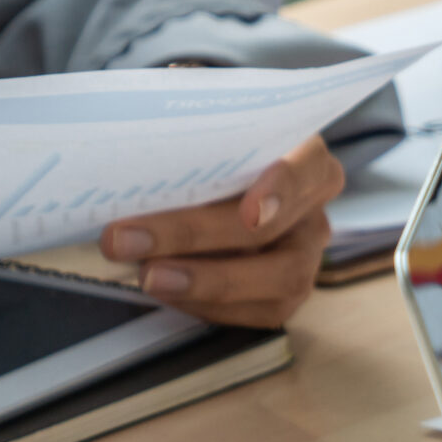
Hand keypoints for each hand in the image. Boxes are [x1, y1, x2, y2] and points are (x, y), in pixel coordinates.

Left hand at [99, 133, 342, 327]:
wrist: (215, 195)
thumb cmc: (210, 156)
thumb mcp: (207, 131)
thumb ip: (193, 130)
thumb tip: (145, 136)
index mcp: (306, 160)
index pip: (309, 169)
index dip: (283, 188)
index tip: (249, 211)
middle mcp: (313, 210)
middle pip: (273, 229)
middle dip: (196, 236)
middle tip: (128, 240)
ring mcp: (306, 255)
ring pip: (279, 279)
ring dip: (206, 282)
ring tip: (147, 276)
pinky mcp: (287, 294)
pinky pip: (260, 311)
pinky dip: (207, 304)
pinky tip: (165, 290)